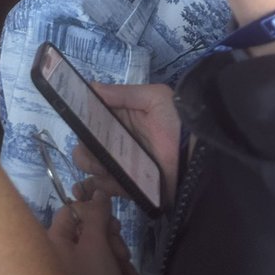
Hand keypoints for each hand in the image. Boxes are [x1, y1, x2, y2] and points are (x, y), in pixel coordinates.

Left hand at [47, 186, 137, 274]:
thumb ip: (97, 215)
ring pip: (100, 255)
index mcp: (55, 239)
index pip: (72, 211)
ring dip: (120, 265)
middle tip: (124, 256)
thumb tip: (98, 191)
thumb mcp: (96, 246)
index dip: (94, 213)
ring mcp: (73, 274)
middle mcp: (60, 254)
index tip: (114, 224)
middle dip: (114, 244)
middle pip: (90, 233)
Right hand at [72, 82, 181, 205]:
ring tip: (104, 166)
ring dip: (90, 165)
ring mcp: (121, 165)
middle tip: (94, 149)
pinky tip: (108, 180)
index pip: (90, 119)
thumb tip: (91, 87)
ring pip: (90, 166)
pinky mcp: (128, 185)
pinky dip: (101, 186)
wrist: (196, 155)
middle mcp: (115, 141)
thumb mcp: (154, 98)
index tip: (78, 121)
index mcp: (119, 118)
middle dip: (83, 147)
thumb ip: (124, 93)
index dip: (81, 120)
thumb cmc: (176, 122)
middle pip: (85, 145)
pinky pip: (106, 187)